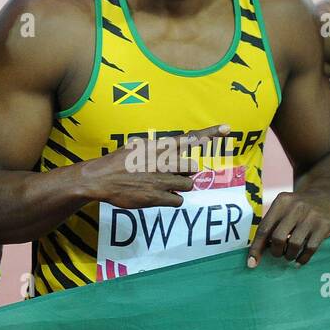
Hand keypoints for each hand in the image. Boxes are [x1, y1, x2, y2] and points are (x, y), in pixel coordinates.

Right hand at [79, 124, 229, 208]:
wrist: (101, 179)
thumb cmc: (118, 162)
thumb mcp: (135, 146)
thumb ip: (153, 147)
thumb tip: (158, 146)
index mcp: (160, 146)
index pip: (190, 137)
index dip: (211, 133)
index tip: (228, 129)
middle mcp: (164, 161)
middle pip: (192, 165)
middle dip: (185, 171)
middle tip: (171, 173)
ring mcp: (162, 180)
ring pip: (188, 184)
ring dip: (180, 186)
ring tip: (164, 185)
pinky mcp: (157, 197)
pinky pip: (178, 200)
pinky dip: (173, 199)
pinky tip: (160, 196)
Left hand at [247, 191, 329, 267]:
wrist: (325, 198)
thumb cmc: (296, 210)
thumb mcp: (282, 209)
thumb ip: (270, 227)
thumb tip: (255, 256)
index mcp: (281, 202)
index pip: (264, 228)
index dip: (256, 248)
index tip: (252, 263)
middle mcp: (296, 207)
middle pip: (278, 238)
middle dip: (276, 251)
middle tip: (278, 253)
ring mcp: (311, 216)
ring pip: (294, 245)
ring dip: (289, 255)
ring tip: (289, 255)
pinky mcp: (324, 226)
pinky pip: (310, 249)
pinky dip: (302, 258)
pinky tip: (299, 260)